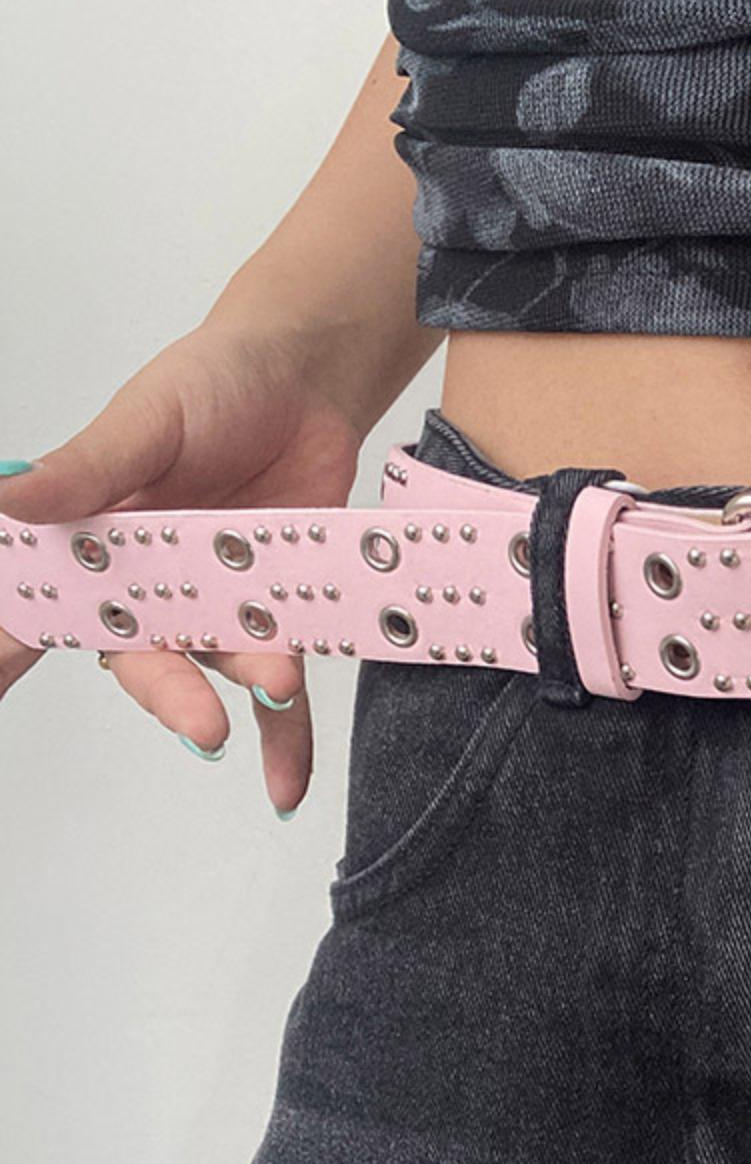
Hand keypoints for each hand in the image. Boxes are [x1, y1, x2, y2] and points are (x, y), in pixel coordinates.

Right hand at [0, 312, 366, 815]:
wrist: (308, 378)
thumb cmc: (214, 386)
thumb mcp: (145, 420)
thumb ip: (87, 468)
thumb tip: (6, 497)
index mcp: (94, 542)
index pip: (37, 610)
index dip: (6, 659)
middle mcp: (150, 585)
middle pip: (142, 657)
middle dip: (167, 693)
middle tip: (198, 720)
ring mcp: (218, 600)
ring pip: (219, 668)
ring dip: (247, 690)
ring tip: (279, 687)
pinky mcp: (280, 606)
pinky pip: (281, 678)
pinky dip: (287, 732)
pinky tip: (288, 785)